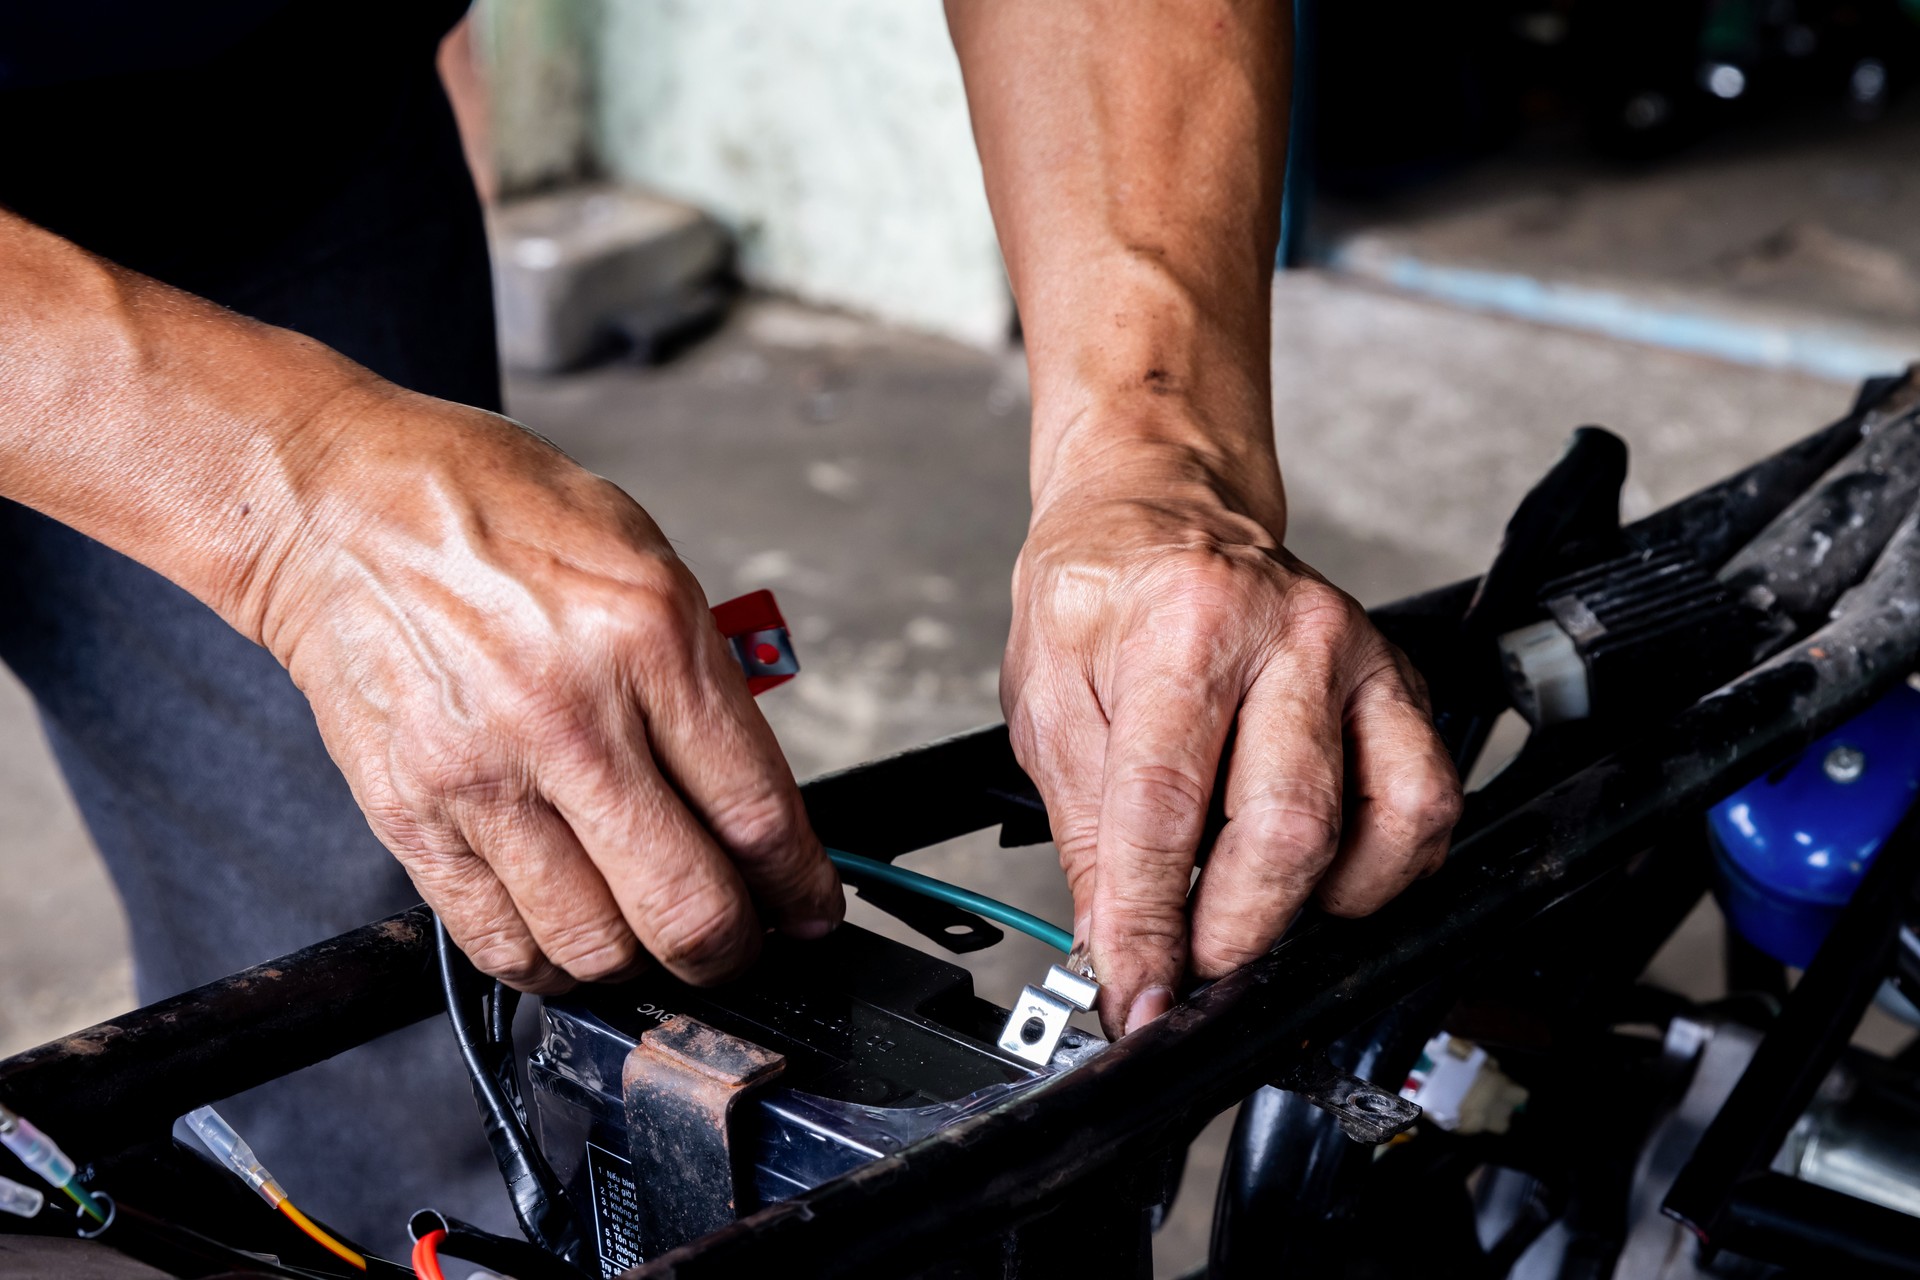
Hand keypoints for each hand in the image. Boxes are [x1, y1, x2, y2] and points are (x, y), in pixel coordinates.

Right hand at [250, 384, 842, 991]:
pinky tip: (569, 935)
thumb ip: (703, 683)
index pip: (758, 814)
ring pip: (595, 945)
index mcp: (649, 638)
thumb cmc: (497, 518)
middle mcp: (570, 713)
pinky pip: (497, 941)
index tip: (809, 910)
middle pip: (687, 905)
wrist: (341, 508)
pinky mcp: (411, 814)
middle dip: (733, 950)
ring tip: (649, 936)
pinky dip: (548, 963)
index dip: (800, 889)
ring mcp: (484, 772)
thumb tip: (751, 803)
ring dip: (640, 965)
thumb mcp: (645, 562)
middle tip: (739, 943)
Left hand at [1004, 438, 1460, 1037]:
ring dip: (1322, 906)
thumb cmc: (1100, 594)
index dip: (1149, 921)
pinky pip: (1429, 801)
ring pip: (1389, 821)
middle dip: (1236, 931)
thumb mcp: (1048, 700)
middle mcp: (1291, 633)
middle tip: (1192, 968)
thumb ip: (1087, 828)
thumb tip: (1117, 945)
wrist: (1159, 510)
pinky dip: (1387, 868)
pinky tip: (1325, 876)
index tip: (1136, 994)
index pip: (1167, 804)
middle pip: (1289, 825)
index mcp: (1184, 624)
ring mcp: (1361, 657)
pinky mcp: (1402, 685)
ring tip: (1257, 916)